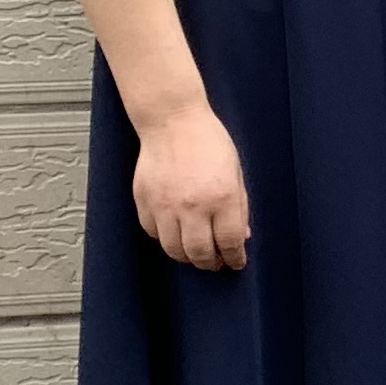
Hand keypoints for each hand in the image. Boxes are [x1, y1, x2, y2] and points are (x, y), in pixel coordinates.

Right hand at [133, 105, 250, 270]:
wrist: (172, 121)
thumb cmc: (208, 141)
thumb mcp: (235, 172)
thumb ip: (239, 207)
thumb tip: (241, 236)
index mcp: (222, 197)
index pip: (230, 243)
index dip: (235, 258)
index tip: (235, 262)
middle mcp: (192, 206)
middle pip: (200, 253)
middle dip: (210, 263)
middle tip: (215, 262)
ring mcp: (165, 206)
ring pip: (174, 249)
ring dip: (187, 256)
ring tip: (195, 251)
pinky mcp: (144, 202)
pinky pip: (153, 233)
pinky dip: (165, 238)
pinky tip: (175, 233)